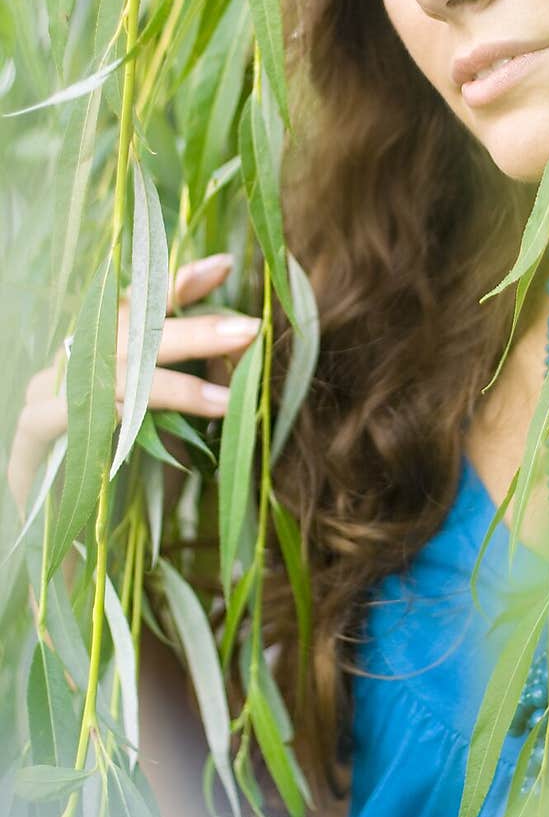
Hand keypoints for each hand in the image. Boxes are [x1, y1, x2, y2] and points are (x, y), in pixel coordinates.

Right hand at [7, 253, 259, 518]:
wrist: (64, 550)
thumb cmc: (124, 485)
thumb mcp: (174, 429)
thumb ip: (199, 389)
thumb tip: (245, 355)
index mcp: (101, 353)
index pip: (139, 305)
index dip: (178, 284)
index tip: (224, 265)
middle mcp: (71, 363)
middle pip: (131, 330)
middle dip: (195, 327)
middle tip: (250, 327)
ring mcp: (45, 393)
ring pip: (112, 368)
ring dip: (175, 379)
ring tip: (229, 396)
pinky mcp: (30, 432)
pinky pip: (79, 408)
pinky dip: (128, 410)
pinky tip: (159, 419)